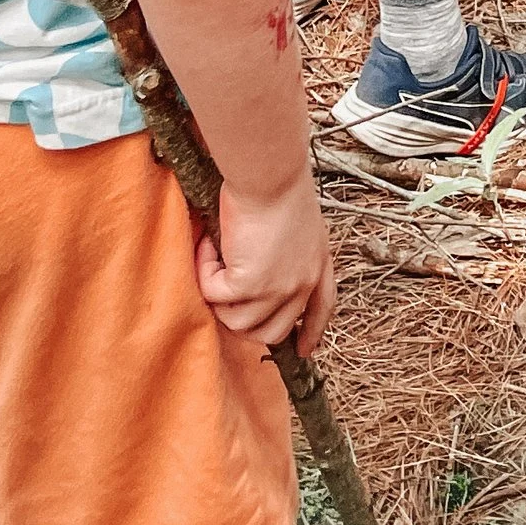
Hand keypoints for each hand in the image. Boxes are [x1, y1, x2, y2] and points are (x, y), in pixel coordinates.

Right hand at [198, 172, 335, 354]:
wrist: (270, 173)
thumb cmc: (279, 184)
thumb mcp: (300, 225)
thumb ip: (290, 253)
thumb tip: (259, 270)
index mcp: (319, 265)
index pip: (321, 310)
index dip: (310, 333)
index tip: (303, 350)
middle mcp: (302, 283)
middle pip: (273, 331)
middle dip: (245, 322)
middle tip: (225, 297)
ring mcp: (278, 289)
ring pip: (239, 323)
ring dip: (220, 298)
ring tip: (214, 262)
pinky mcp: (250, 285)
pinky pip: (215, 295)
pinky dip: (204, 273)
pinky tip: (207, 247)